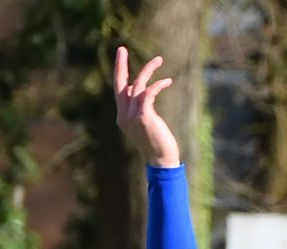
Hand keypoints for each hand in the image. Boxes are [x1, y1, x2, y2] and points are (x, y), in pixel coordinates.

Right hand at [114, 47, 181, 167]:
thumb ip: (139, 109)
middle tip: (121, 49)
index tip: (121, 58)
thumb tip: (139, 92)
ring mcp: (132, 116)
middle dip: (120, 65)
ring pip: (138, 85)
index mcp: (122, 117)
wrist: (161, 160)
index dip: (120, 74)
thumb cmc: (157, 143)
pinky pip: (148, 93)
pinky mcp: (144, 117)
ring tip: (158, 60)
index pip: (119, 91)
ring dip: (149, 70)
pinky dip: (158, 85)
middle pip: (120, 84)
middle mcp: (124, 115)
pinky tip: (167, 81)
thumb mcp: (145, 124)